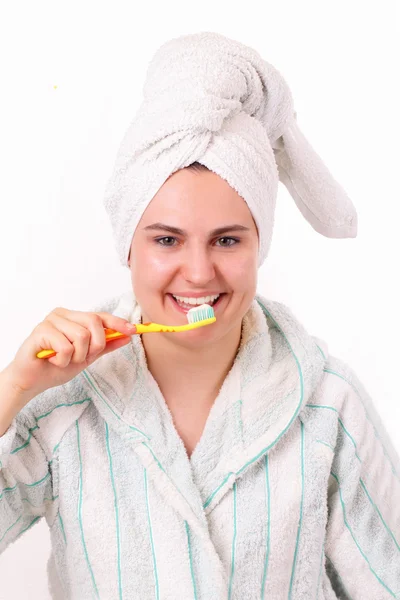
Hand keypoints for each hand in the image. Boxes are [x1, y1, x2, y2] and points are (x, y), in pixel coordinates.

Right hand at [5, 307, 135, 399]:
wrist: (32, 381)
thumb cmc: (56, 366)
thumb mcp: (87, 357)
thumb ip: (105, 346)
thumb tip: (127, 337)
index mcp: (74, 317)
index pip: (100, 316)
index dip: (118, 323)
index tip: (134, 330)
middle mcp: (63, 314)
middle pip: (94, 323)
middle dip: (94, 345)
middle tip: (80, 357)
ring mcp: (51, 320)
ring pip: (82, 336)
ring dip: (76, 356)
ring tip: (62, 360)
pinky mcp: (41, 330)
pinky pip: (66, 347)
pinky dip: (63, 360)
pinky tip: (52, 360)